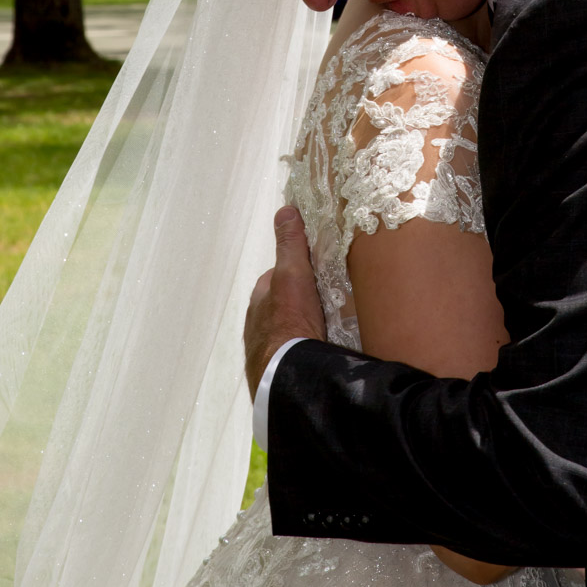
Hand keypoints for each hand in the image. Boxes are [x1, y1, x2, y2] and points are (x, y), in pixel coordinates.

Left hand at [243, 206, 326, 396]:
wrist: (289, 375)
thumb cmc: (289, 322)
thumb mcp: (293, 276)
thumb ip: (290, 245)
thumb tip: (285, 210)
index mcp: (260, 300)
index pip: (278, 278)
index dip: (297, 273)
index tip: (318, 273)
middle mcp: (258, 325)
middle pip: (283, 306)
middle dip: (301, 304)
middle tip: (329, 304)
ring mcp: (266, 350)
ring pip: (288, 331)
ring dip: (303, 329)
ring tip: (329, 330)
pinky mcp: (277, 371)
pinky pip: (293, 353)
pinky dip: (304, 350)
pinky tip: (320, 352)